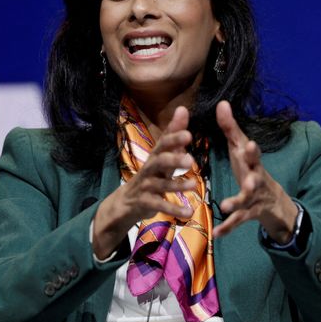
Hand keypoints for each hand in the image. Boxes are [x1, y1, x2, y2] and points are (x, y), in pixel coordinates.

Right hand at [92, 106, 196, 258]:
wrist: (126, 203)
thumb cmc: (150, 176)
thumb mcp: (162, 156)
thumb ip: (173, 135)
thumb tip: (183, 109)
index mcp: (155, 156)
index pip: (163, 144)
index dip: (174, 138)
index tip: (188, 134)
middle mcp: (150, 169)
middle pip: (159, 162)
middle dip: (173, 159)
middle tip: (190, 160)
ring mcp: (146, 187)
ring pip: (161, 185)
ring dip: (177, 185)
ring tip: (194, 185)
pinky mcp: (145, 203)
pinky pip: (160, 206)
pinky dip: (174, 209)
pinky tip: (189, 212)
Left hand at [213, 101, 298, 242]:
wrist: (273, 202)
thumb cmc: (250, 169)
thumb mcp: (240, 149)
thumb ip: (230, 128)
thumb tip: (222, 102)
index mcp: (252, 163)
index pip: (253, 155)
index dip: (251, 151)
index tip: (249, 145)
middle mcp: (256, 179)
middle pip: (255, 178)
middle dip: (252, 178)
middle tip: (249, 181)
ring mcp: (253, 198)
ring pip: (246, 201)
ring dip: (236, 203)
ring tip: (224, 206)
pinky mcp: (249, 213)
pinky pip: (238, 221)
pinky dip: (228, 228)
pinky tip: (216, 234)